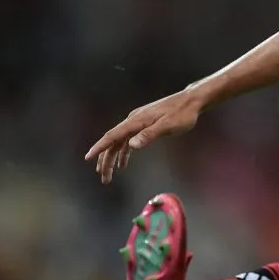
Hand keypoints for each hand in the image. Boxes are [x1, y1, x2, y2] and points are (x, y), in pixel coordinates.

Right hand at [85, 89, 204, 183]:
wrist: (191, 101)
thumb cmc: (182, 113)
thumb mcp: (168, 126)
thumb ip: (149, 135)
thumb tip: (131, 145)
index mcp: (137, 120)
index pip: (113, 135)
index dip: (99, 147)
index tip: (87, 158)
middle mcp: (133, 120)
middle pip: (113, 141)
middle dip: (106, 160)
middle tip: (104, 178)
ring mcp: (138, 121)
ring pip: (119, 142)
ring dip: (113, 158)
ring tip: (109, 175)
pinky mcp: (143, 123)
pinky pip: (128, 139)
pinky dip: (124, 152)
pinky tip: (123, 163)